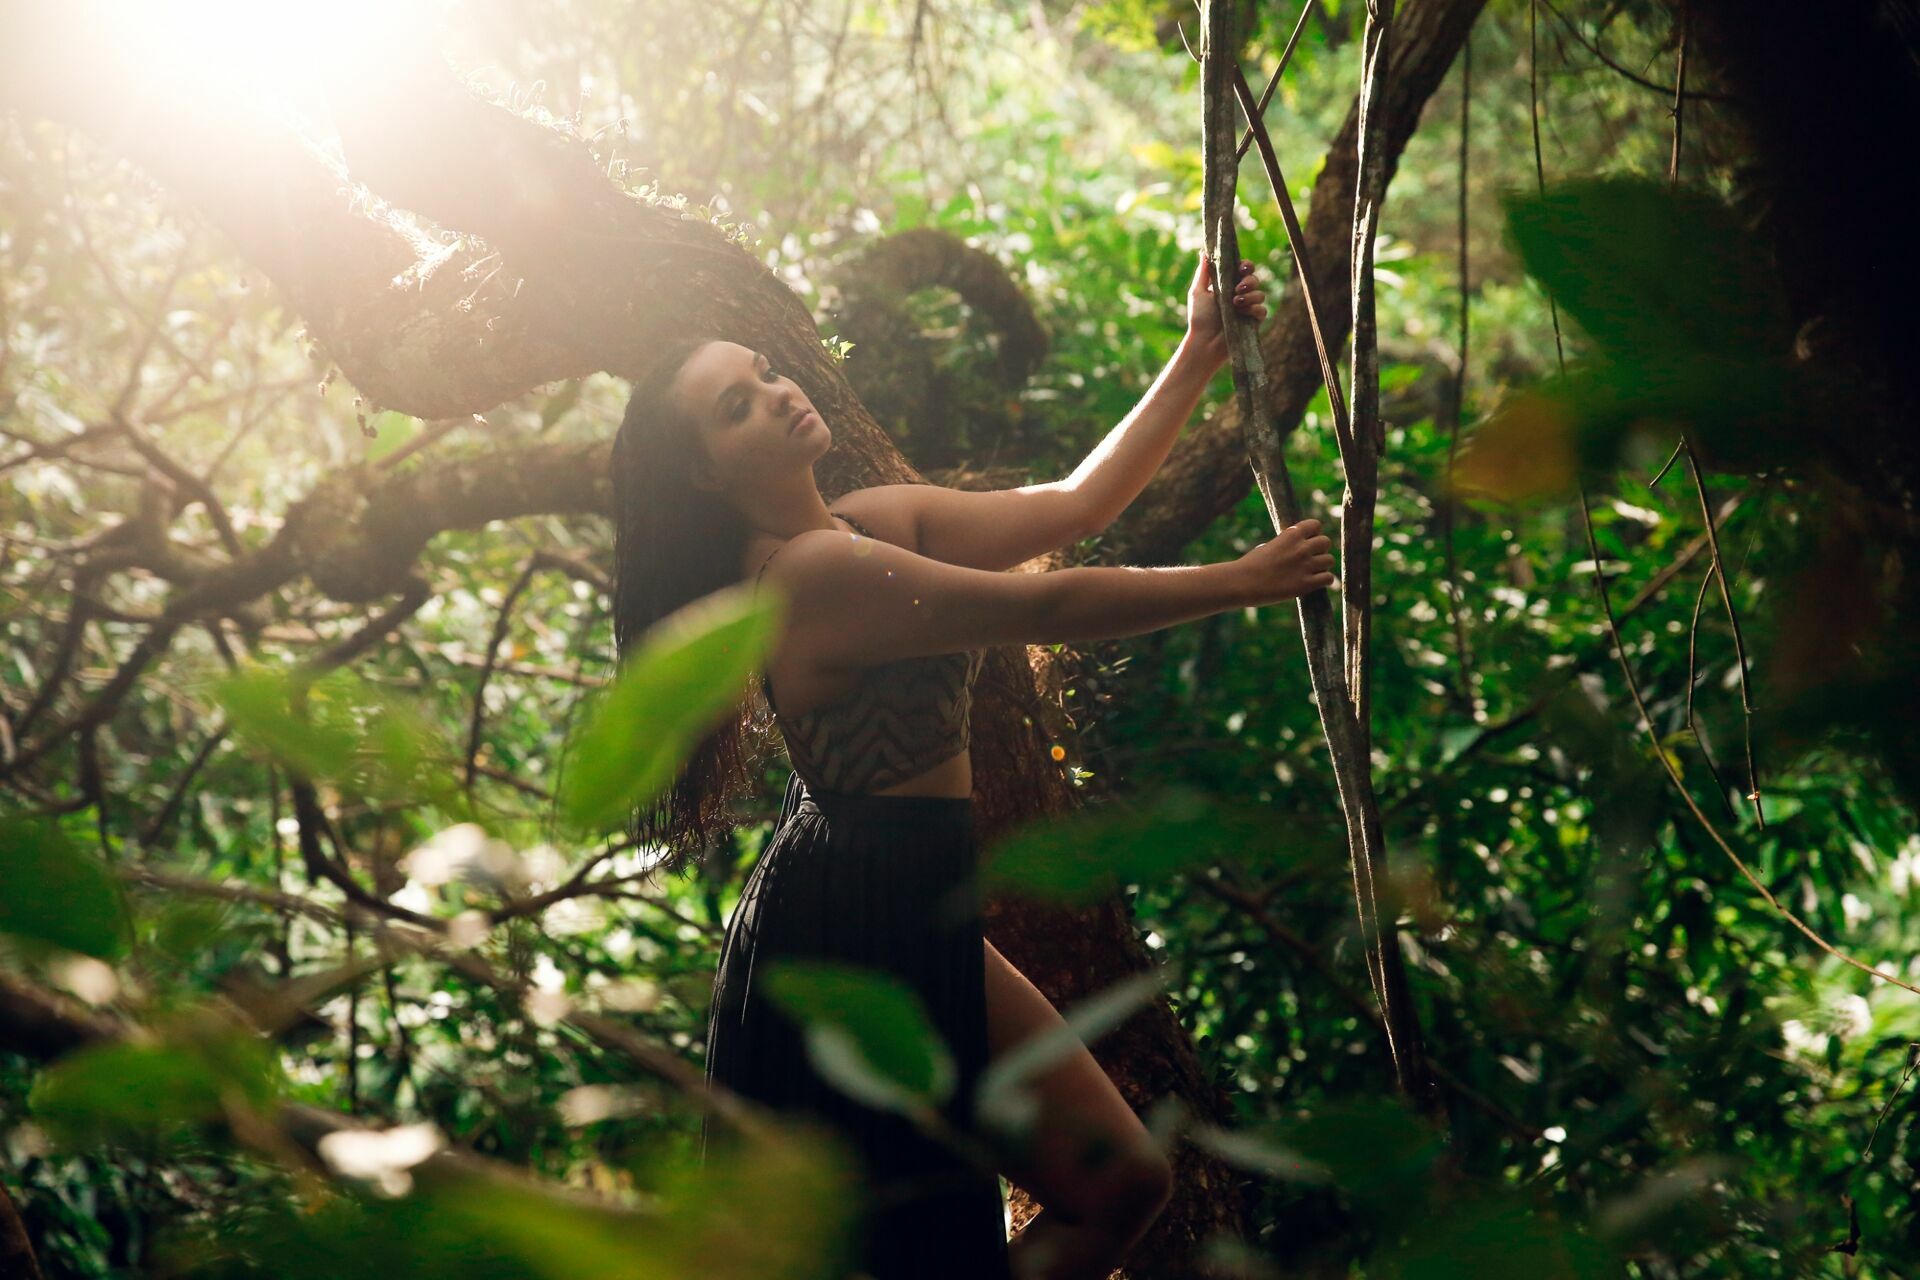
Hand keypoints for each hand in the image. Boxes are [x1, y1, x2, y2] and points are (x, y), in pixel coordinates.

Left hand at [1185, 251, 1269, 368]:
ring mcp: (1248, 308)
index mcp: (1228, 285)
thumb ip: (1203, 273)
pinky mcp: (1254, 322)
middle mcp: (1240, 294)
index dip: (1246, 265)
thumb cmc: (1199, 318)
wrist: (1204, 342)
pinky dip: (1254, 309)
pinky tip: (1242, 312)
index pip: (1243, 269)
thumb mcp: (1198, 292)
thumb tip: (1204, 252)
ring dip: (1250, 295)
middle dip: (1249, 281)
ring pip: (1260, 293)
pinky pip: (1262, 310)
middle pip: (1254, 279)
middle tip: (1238, 288)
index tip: (1241, 268)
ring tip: (1235, 303)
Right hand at [1231, 518, 1335, 604]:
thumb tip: (1294, 547)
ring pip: (1329, 560)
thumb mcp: (1267, 546)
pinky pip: (1329, 578)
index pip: (1315, 525)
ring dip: (1322, 566)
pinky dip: (1324, 580)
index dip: (1313, 533)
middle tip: (1310, 558)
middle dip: (1320, 549)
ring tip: (1312, 572)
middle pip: (1326, 542)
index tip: (1306, 542)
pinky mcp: (1306, 584)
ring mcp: (1305, 566)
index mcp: (1291, 534)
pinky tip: (1315, 582)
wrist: (1241, 583)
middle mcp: (1301, 548)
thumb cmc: (1250, 565)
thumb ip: (1285, 544)